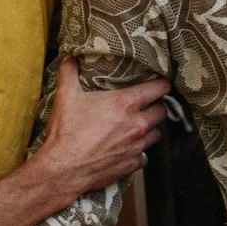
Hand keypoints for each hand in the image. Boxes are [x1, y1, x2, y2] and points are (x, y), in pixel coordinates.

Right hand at [36, 57, 170, 194]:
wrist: (64, 168)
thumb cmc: (67, 132)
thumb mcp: (66, 97)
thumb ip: (69, 73)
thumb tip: (70, 57)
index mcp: (125, 104)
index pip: (158, 89)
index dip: (162, 85)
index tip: (161, 83)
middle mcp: (137, 124)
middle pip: (161, 112)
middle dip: (157, 107)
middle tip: (147, 105)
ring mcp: (137, 146)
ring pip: (156, 134)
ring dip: (150, 129)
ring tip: (139, 126)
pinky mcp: (132, 164)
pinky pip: (145, 156)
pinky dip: (139, 152)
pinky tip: (129, 149)